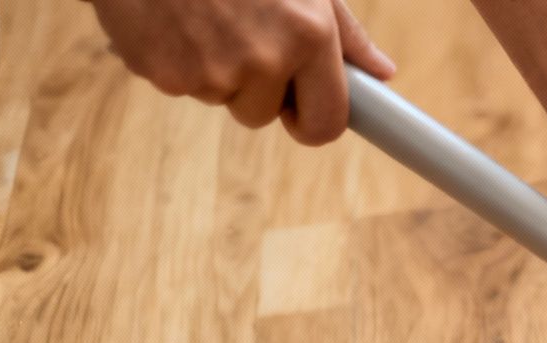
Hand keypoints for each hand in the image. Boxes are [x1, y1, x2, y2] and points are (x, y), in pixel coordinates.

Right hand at [84, 0, 395, 144]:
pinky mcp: (164, 74)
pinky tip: (172, 18)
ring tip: (202, 15)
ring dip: (214, 68)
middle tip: (235, 30)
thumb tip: (381, 72)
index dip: (313, 121)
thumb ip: (343, 31)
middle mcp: (265, 60)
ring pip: (221, 97)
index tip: (301, 110)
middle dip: (254, 86)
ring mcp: (212, 72)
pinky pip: (181, 85)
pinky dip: (176, 58)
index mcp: (309, 35)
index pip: (327, 124)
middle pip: (264, 114)